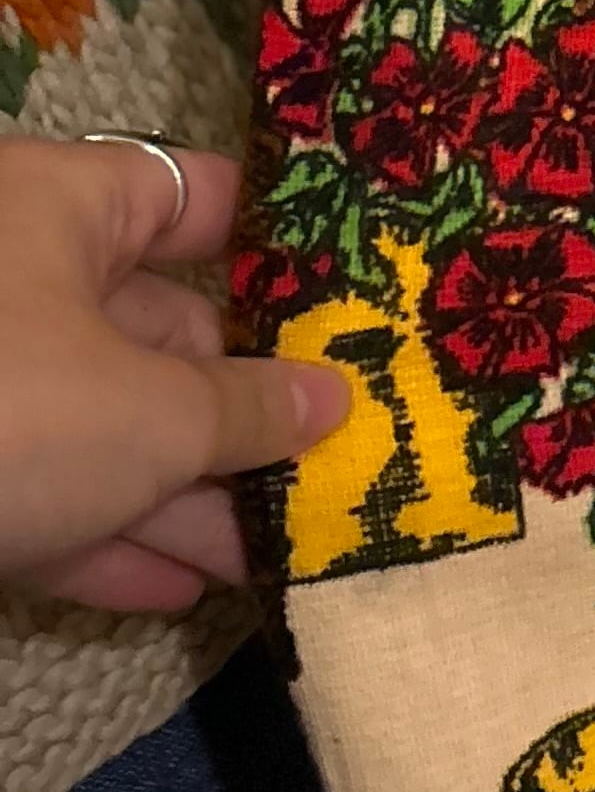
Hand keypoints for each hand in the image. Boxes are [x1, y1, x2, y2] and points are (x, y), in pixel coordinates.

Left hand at [0, 140, 347, 613]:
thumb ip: (252, 409)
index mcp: (58, 205)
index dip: (282, 251)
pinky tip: (180, 593)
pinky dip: (104, 532)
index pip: (195, 198)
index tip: (361, 313)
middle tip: (337, 469)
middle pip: (156, 329)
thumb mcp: (150, 415)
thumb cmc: (2, 412)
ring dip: (187, 492)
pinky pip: (38, 486)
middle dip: (245, 411)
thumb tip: (332, 399)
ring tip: (277, 556)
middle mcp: (11, 273)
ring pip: (100, 420)